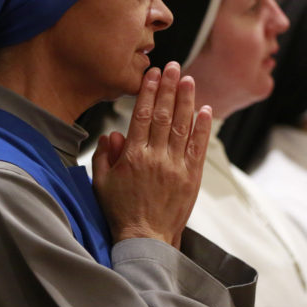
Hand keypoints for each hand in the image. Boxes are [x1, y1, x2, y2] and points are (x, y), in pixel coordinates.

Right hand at [91, 62, 212, 245]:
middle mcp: (156, 157)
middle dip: (169, 88)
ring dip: (187, 101)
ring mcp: (176, 166)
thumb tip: (113, 134)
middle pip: (165, 115)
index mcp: (133, 156)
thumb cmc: (121, 211)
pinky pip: (197, 147)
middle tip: (174, 67)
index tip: (153, 74)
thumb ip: (104, 157)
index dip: (149, 92)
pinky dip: (202, 127)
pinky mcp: (191, 177)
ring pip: (183, 126)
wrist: (146, 239)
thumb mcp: (101, 183)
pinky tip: (204, 110)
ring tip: (189, 80)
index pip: (143, 115)